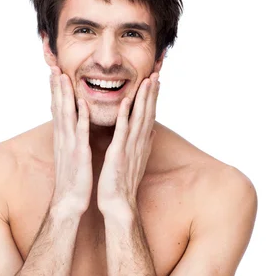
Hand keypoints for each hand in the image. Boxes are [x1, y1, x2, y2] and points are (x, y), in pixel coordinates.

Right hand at [49, 66, 92, 215]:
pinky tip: (83, 104)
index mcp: (64, 140)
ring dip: (65, 96)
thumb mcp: (71, 157)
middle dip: (56, 87)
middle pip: (58, 108)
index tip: (55, 74)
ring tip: (63, 77)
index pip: (58, 111)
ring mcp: (70, 146)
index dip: (55, 92)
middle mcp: (64, 139)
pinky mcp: (79, 155)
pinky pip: (81, 133)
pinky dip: (82, 118)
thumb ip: (73, 142)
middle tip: (54, 67)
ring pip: (67, 116)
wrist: (70, 202)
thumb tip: (74, 132)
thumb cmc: (74, 182)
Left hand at [97, 72, 159, 215]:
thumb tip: (152, 132)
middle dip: (153, 93)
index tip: (157, 81)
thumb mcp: (136, 160)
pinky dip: (125, 116)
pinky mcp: (118, 154)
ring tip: (149, 80)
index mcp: (141, 144)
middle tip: (157, 72)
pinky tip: (126, 101)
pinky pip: (122, 132)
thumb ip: (144, 145)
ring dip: (144, 99)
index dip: (153, 98)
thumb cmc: (123, 184)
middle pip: (148, 113)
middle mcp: (139, 144)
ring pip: (139, 118)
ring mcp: (130, 148)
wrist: (118, 204)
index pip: (149, 116)